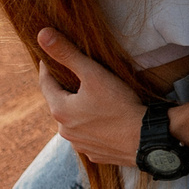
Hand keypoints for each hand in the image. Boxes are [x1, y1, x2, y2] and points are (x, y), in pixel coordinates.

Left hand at [36, 28, 144, 165]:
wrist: (146, 139)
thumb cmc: (120, 105)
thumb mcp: (94, 74)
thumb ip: (68, 54)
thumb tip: (42, 34)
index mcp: (60, 110)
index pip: (45, 83)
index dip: (48, 68)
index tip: (50, 58)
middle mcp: (65, 130)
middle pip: (60, 104)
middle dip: (66, 90)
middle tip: (78, 77)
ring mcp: (80, 145)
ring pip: (74, 122)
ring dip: (79, 111)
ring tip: (94, 100)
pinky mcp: (96, 154)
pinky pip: (89, 137)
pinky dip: (93, 128)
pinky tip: (106, 121)